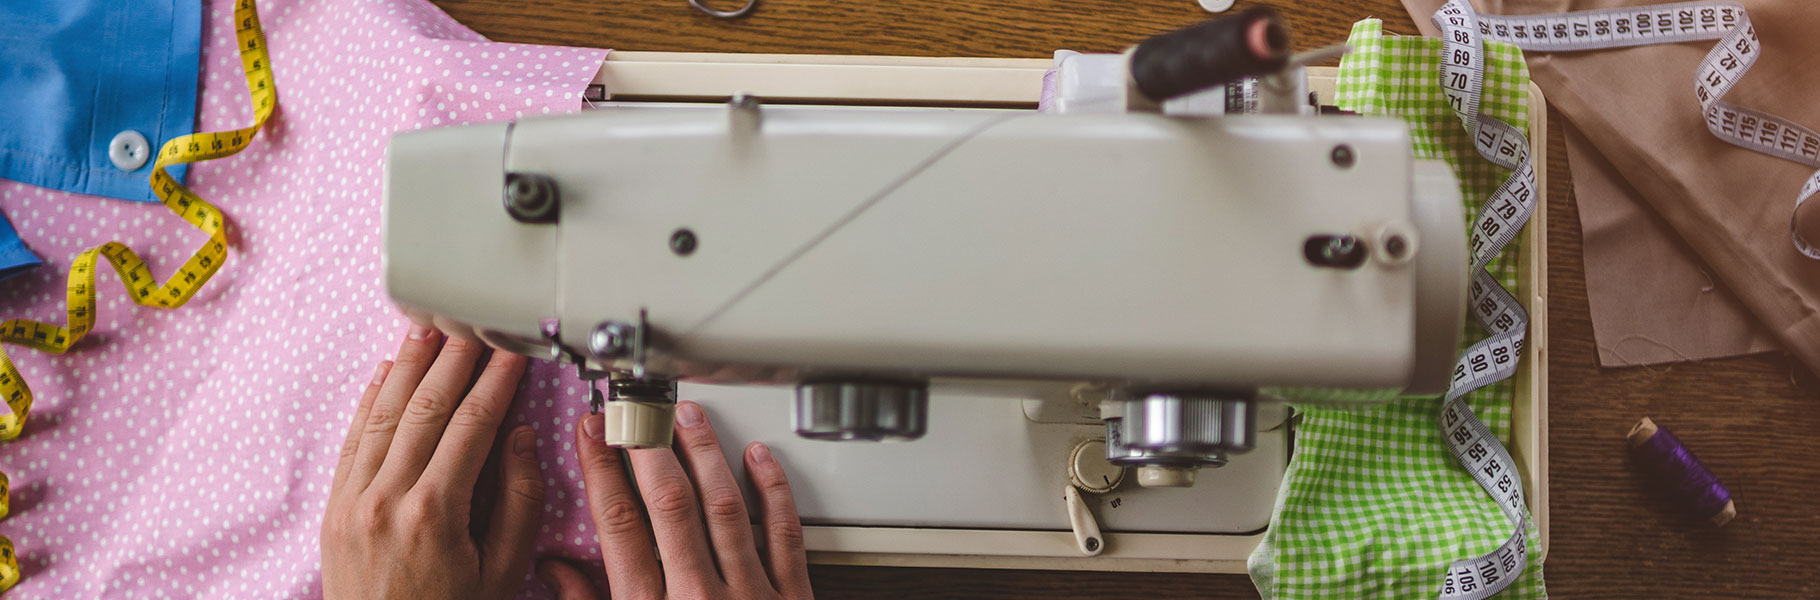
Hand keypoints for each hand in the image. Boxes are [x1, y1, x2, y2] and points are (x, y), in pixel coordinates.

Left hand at [321, 325, 540, 598]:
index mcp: (435, 513)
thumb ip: (518, 502)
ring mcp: (353, 502)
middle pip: (425, 408)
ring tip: (427, 331)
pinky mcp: (333, 509)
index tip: (512, 351)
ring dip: (407, 367)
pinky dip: (368, 401)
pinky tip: (384, 373)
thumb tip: (519, 439)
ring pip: (382, 415)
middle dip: (453, 360)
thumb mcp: (503, 570)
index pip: (471, 425)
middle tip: (472, 324)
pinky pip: (352, 440)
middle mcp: (386, 500)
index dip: (496, 381)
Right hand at [537, 400, 812, 599]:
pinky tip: (759, 459)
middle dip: (649, 446)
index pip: (618, 524)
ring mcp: (750, 598)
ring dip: (705, 455)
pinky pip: (784, 535)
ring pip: (725, 508)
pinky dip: (773, 492)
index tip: (592, 433)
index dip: (602, 469)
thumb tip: (555, 571)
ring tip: (689, 416)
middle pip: (669, 504)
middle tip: (637, 406)